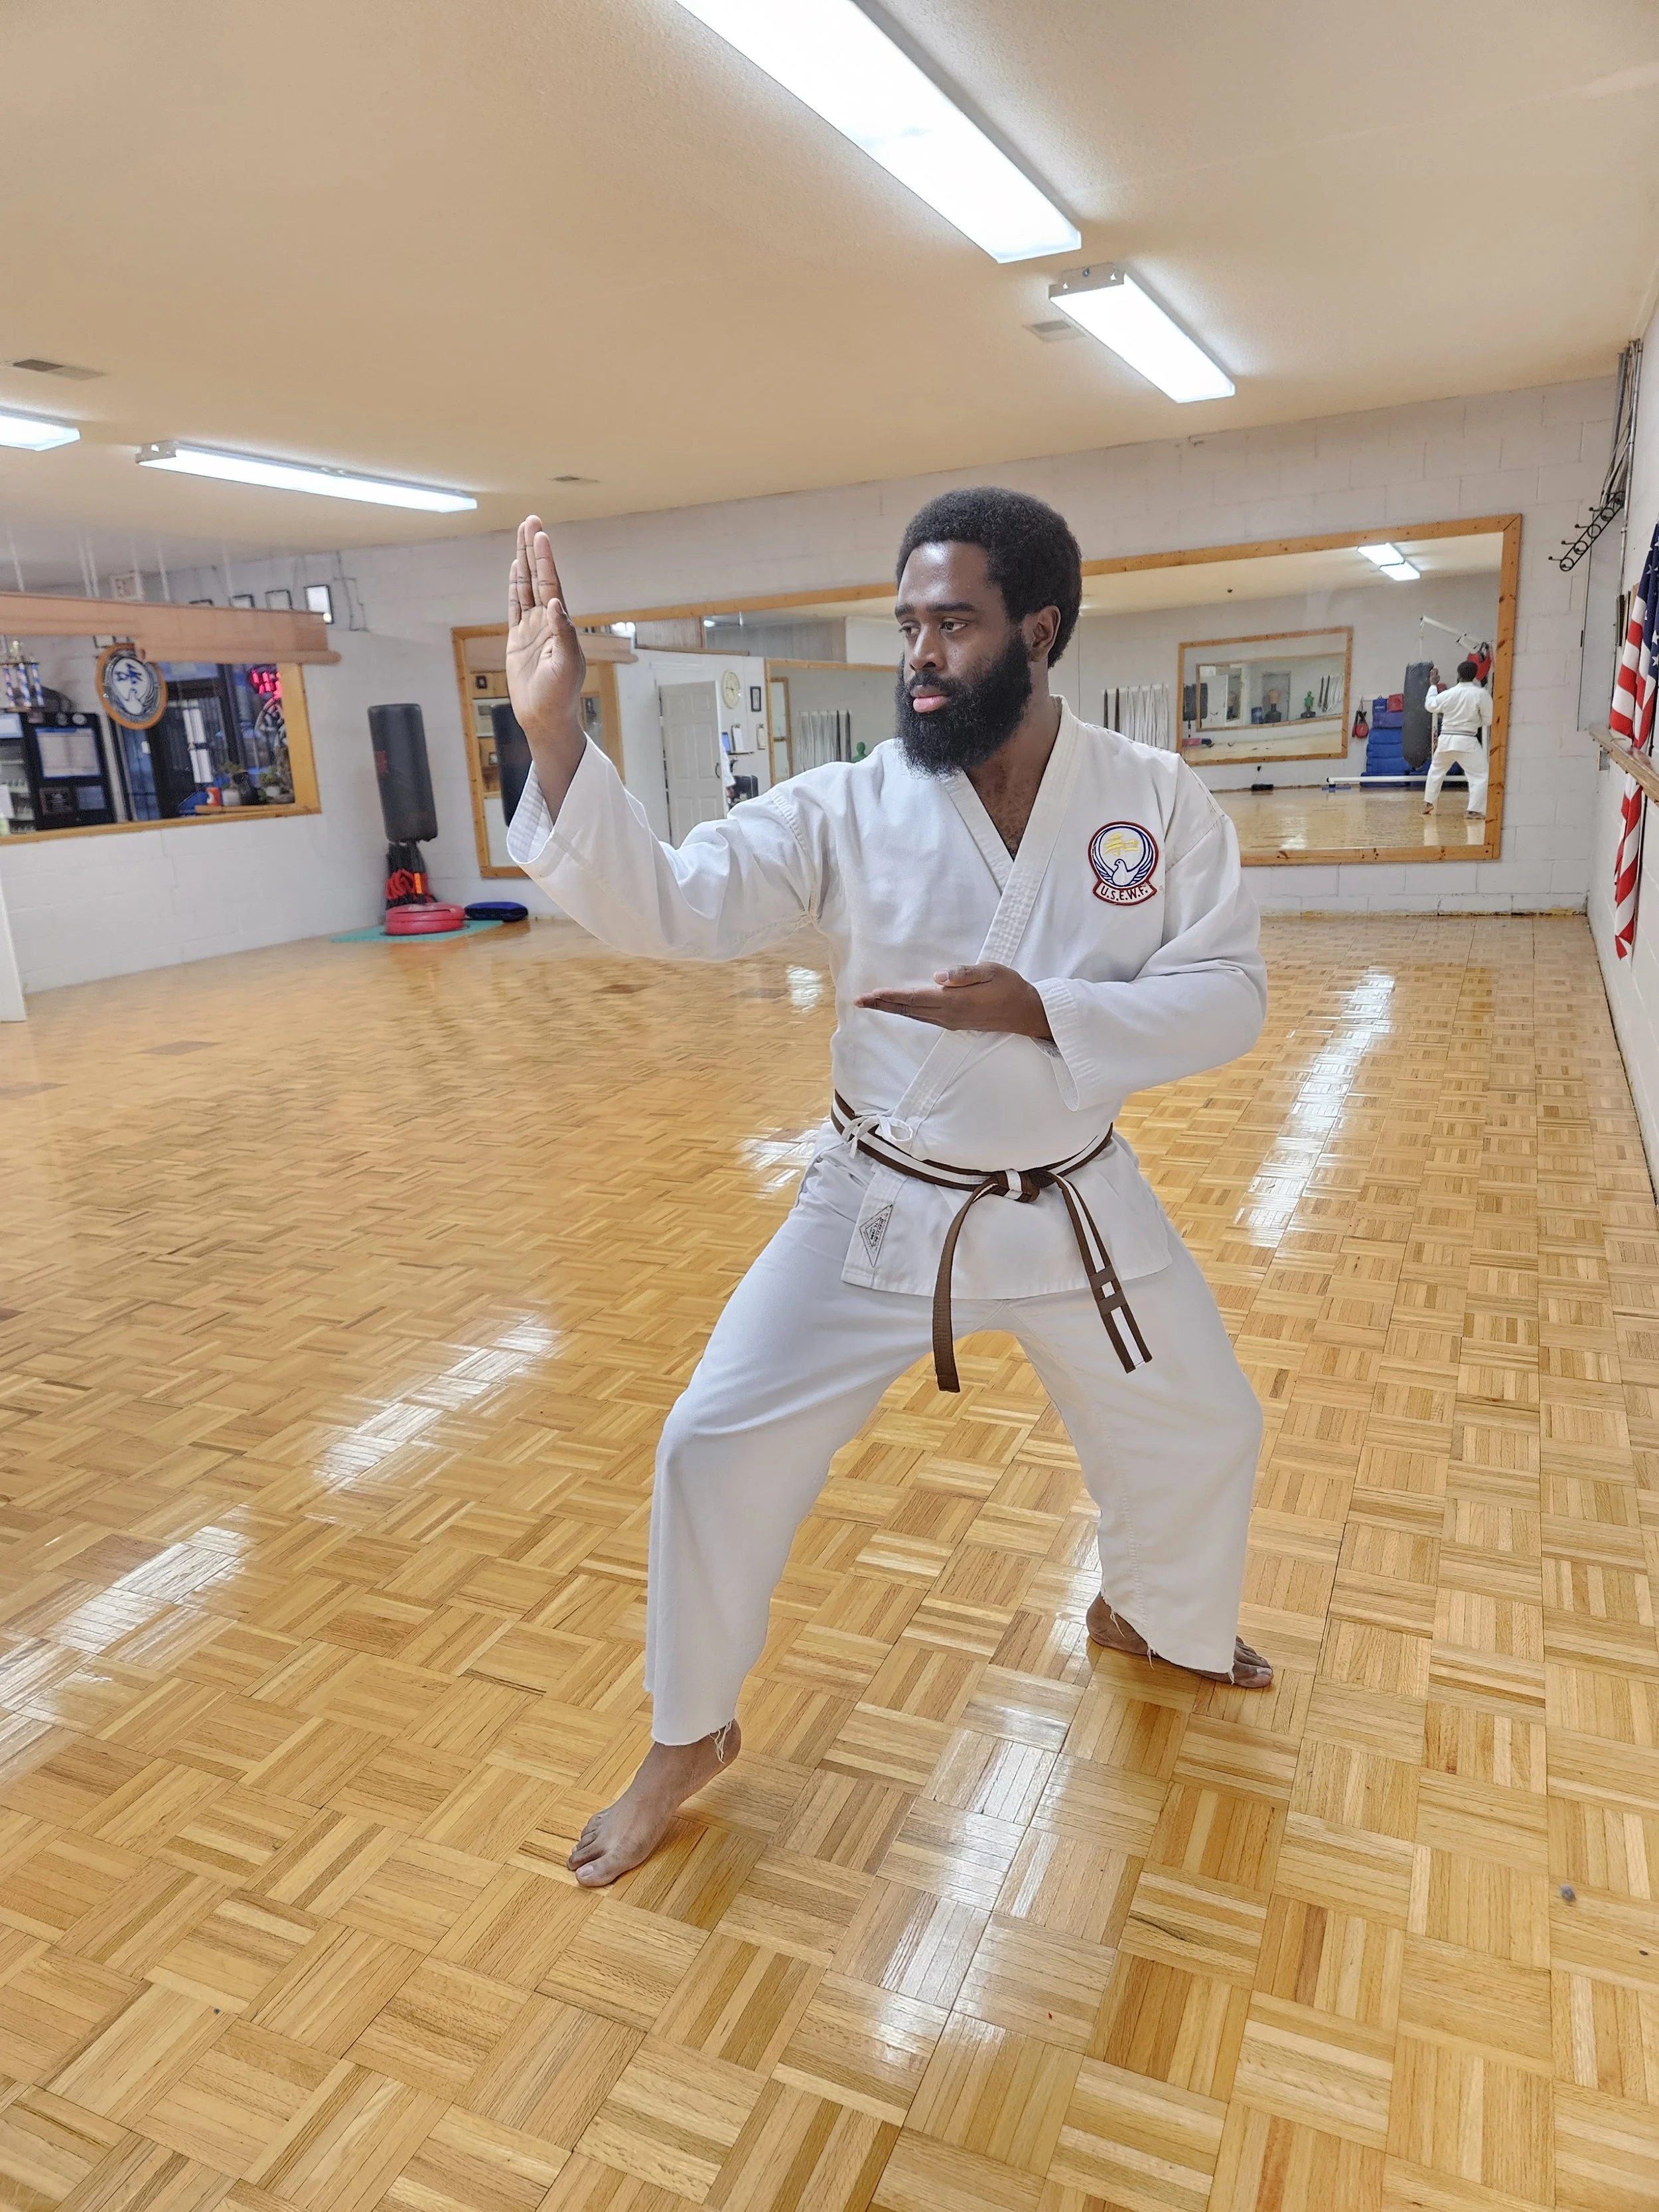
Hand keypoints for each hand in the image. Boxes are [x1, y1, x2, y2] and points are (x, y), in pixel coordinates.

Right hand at [506, 516, 587, 817]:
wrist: (546, 716)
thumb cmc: (560, 694)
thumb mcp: (566, 664)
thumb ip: (563, 632)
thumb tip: (553, 602)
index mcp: (561, 623)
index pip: (552, 584)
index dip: (546, 560)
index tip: (540, 534)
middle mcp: (548, 620)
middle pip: (539, 576)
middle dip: (534, 549)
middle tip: (530, 519)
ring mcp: (533, 628)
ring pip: (526, 586)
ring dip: (524, 561)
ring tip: (522, 534)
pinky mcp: (519, 639)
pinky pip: (515, 606)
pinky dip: (514, 586)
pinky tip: (515, 568)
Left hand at [856, 962, 1052, 1038]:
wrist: (1026, 1013)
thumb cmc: (1010, 987)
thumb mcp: (991, 971)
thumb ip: (964, 973)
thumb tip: (937, 977)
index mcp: (955, 1002)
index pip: (915, 998)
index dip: (892, 996)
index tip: (871, 993)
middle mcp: (948, 1015)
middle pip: (909, 1010)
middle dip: (883, 1004)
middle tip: (859, 1000)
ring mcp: (951, 1022)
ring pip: (914, 1015)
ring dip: (892, 1008)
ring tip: (872, 1003)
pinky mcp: (955, 1023)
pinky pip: (924, 1018)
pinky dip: (907, 1012)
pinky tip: (900, 1008)